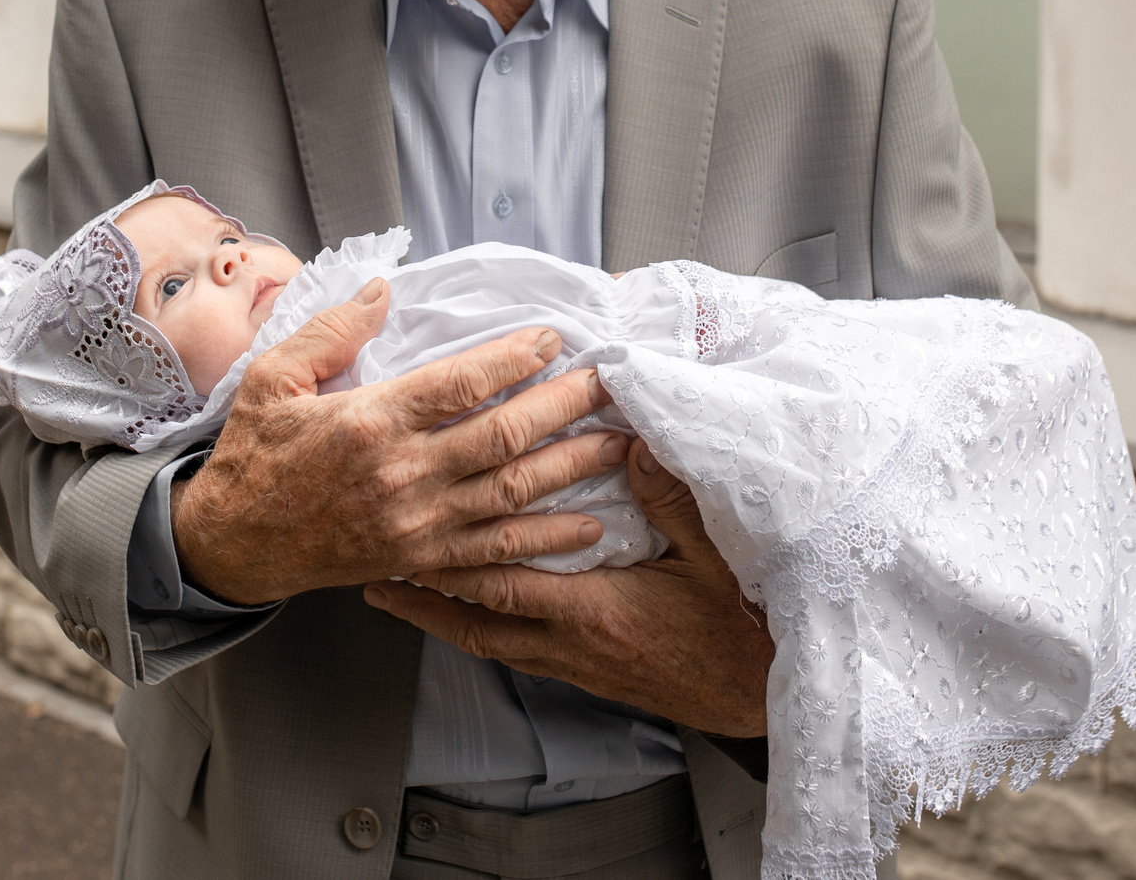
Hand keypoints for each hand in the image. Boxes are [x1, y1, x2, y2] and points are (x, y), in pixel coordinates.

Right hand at [171, 280, 629, 605]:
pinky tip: (588, 528)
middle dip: (565, 406)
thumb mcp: (275, 378)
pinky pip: (497, 553)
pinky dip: (547, 542)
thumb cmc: (255, 456)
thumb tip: (384, 289)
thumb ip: (333, 331)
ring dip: (571, 468)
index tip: (553, 338)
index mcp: (370, 422)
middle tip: (609, 382)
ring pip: (512, 493)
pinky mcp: (422, 561)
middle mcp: (403, 475)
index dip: (513, 359)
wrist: (235, 543)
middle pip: (503, 436)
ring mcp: (417, 524)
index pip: (459, 384)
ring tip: (620, 444)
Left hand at [363, 441, 773, 737]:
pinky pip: (516, 652)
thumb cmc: (744, 628)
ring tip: (398, 595)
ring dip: (442, 617)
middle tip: (373, 571)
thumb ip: (672, 498)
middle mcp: (573, 644)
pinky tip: (469, 614)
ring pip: (489, 642)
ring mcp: (577, 664)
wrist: (761, 695)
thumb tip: (635, 442)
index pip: (506, 582)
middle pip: (477, 620)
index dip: (452, 562)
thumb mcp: (716, 555)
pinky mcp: (587, 674)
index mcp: (596, 609)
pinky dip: (481, 629)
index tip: (409, 539)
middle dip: (422, 597)